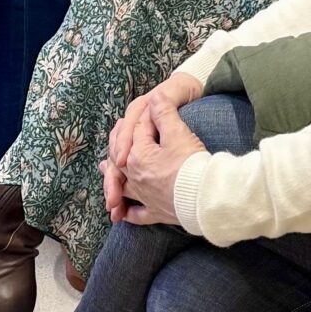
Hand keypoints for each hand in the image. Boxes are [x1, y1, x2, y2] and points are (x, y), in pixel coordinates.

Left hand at [107, 86, 206, 227]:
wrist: (205, 195)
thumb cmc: (190, 163)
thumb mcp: (178, 133)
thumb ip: (164, 112)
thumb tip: (155, 96)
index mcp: (137, 155)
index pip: (138, 132)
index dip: (149, 120)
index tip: (159, 112)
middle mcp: (134, 178)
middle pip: (123, 161)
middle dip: (118, 149)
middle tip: (114, 142)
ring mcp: (144, 197)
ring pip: (125, 188)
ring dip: (114, 181)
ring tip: (106, 173)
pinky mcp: (156, 212)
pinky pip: (138, 214)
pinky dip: (130, 212)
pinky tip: (125, 215)